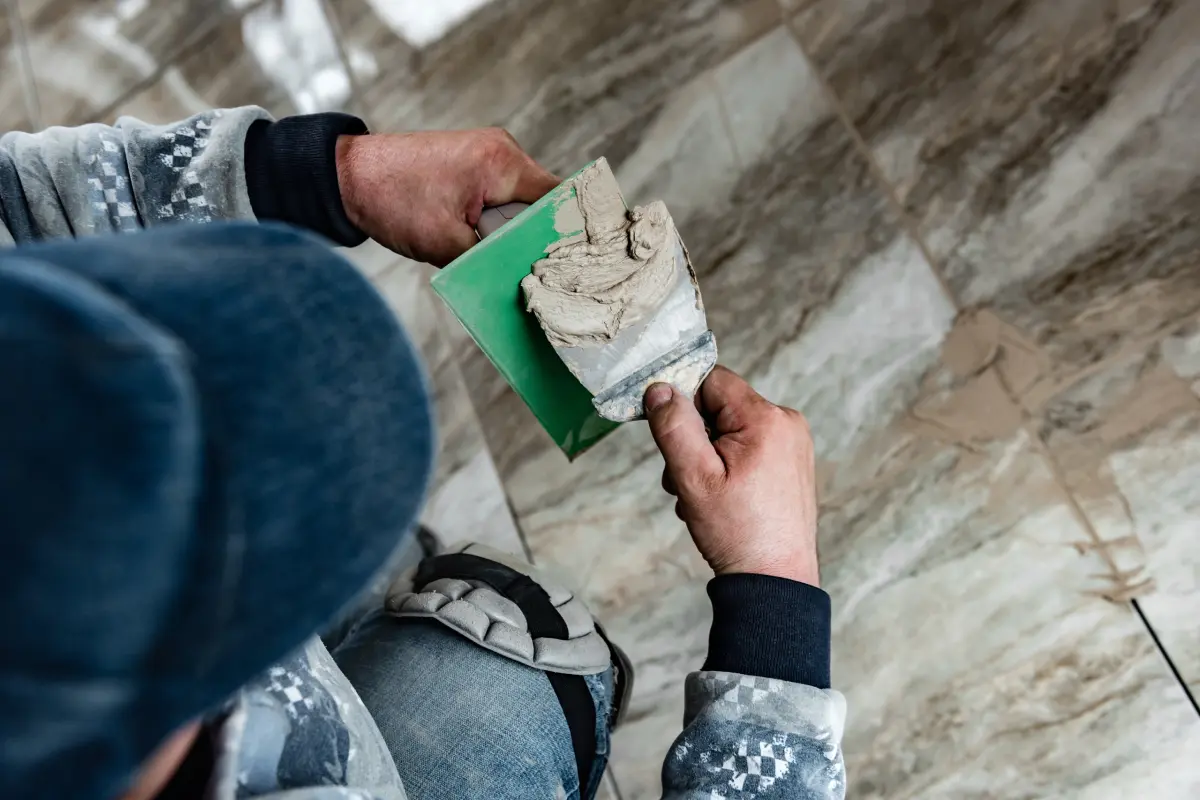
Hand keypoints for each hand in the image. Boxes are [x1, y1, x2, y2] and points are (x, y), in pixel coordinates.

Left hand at [336, 128, 558, 266]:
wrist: (348, 177)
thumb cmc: (391, 201)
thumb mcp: (446, 243)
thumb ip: (491, 258)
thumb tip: (520, 279)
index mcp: (502, 162)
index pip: (559, 200)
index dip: (565, 234)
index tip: (564, 267)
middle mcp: (502, 151)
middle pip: (542, 204)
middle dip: (533, 238)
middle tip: (527, 272)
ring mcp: (487, 156)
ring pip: (520, 205)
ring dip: (510, 233)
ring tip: (498, 258)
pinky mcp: (473, 166)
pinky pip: (500, 199)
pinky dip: (494, 223)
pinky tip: (481, 243)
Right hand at [644, 366, 818, 585]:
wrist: (775, 582)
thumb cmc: (738, 533)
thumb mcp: (694, 478)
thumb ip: (674, 427)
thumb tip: (660, 388)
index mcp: (767, 419)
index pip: (712, 380)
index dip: (683, 403)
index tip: (669, 436)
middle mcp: (787, 423)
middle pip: (719, 408)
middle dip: (694, 439)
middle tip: (685, 480)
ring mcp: (792, 445)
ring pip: (729, 431)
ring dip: (706, 458)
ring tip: (703, 498)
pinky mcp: (791, 465)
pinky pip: (747, 449)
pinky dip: (726, 469)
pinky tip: (721, 501)